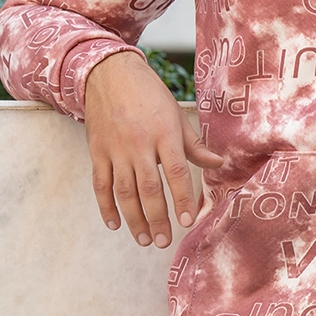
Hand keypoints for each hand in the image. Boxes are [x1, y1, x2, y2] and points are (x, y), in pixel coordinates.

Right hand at [84, 50, 223, 247]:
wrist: (110, 74)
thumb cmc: (149, 95)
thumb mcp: (177, 115)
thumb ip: (195, 145)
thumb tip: (218, 164)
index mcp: (164, 134)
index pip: (176, 172)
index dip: (182, 198)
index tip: (188, 220)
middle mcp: (139, 144)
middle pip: (148, 188)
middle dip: (157, 218)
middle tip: (165, 241)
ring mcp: (115, 149)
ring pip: (124, 192)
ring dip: (134, 219)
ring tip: (145, 239)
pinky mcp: (97, 152)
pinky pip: (100, 185)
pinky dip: (105, 207)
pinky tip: (115, 224)